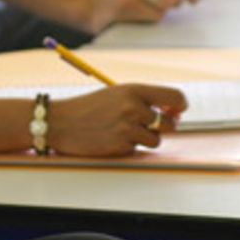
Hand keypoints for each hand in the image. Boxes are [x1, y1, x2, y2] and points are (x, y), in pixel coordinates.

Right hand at [48, 84, 187, 155]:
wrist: (59, 122)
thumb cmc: (88, 107)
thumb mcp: (115, 95)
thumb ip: (143, 101)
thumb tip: (176, 115)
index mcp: (133, 90)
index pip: (175, 97)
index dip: (180, 106)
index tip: (175, 111)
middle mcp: (133, 108)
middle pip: (169, 123)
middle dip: (161, 126)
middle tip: (143, 124)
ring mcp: (128, 128)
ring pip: (156, 139)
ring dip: (143, 138)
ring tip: (121, 131)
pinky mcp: (121, 145)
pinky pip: (137, 149)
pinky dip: (127, 146)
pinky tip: (110, 138)